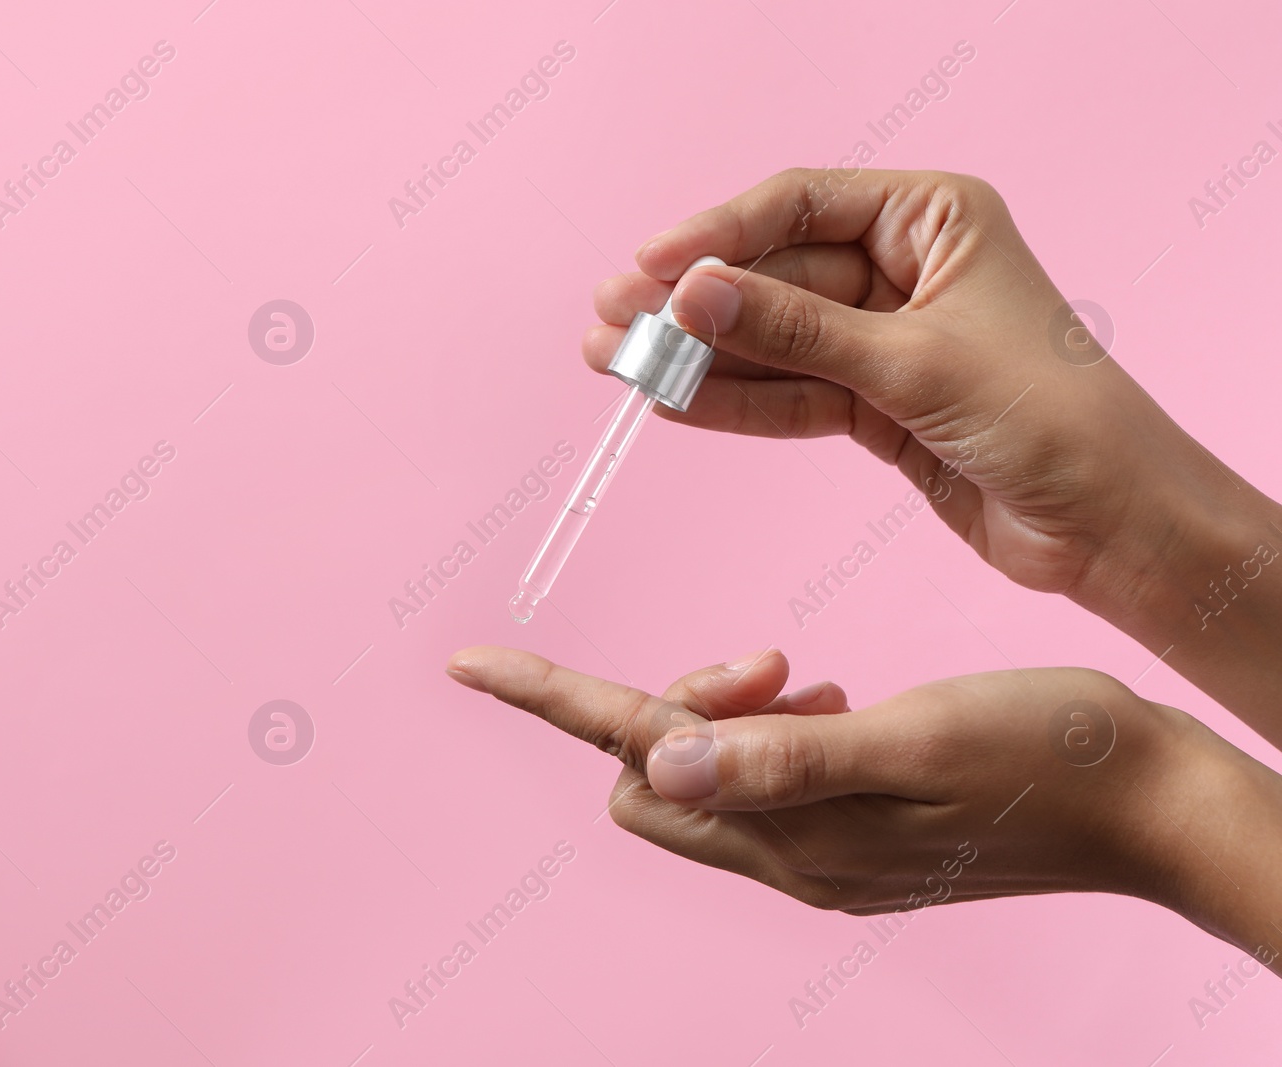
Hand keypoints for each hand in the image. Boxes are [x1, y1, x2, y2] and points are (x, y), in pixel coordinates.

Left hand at [445, 645, 1281, 965]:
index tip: (469, 660)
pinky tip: (824, 698)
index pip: (637, 753)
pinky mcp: (853, 839)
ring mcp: (822, 856)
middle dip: (668, 701)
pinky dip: (769, 727)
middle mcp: (793, 857)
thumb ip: (788, 757)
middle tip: (766, 654)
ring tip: (801, 672)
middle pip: (653, 777)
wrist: (1152, 805)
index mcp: (798, 833)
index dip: (552, 697)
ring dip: (725, 710)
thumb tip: (663, 762)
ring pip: (707, 775)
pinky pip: (762, 782)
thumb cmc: (1052, 755)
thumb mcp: (921, 740)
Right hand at [583, 168, 1281, 745]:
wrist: (1111, 526)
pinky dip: (733, 403)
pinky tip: (673, 405)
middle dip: (691, 305)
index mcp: (932, 219)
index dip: (715, 235)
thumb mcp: (912, 364)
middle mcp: (903, 270)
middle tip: (611, 323)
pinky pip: (787, 395)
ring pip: (770, 341)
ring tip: (618, 366)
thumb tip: (691, 295)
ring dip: (698, 359)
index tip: (647, 266)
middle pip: (772, 276)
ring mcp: (884, 341)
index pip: (797, 207)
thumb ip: (794, 331)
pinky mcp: (873, 406)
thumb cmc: (1050, 418)